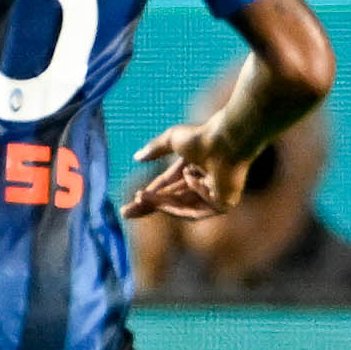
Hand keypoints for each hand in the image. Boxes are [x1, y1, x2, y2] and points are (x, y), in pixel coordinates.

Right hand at [123, 122, 246, 220]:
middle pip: (171, 202)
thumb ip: (155, 148)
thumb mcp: (172, 140)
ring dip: (160, 203)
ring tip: (142, 196)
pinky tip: (189, 175)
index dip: (149, 197)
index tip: (129, 204)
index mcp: (192, 172)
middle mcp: (202, 186)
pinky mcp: (223, 204)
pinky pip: (198, 208)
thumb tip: (136, 157)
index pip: (166, 189)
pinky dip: (187, 194)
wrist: (225, 141)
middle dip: (148, 206)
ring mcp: (214, 198)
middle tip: (125, 212)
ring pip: (181, 207)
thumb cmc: (202, 137)